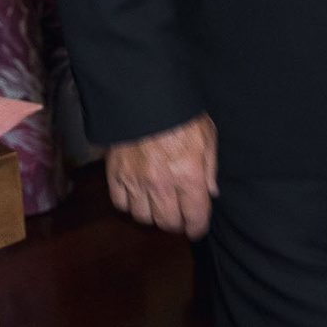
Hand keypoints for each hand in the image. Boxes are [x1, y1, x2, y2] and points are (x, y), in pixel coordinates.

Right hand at [106, 114, 218, 238]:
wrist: (143, 97)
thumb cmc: (180, 114)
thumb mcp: (207, 135)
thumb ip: (210, 167)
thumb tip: (210, 192)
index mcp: (188, 174)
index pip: (195, 215)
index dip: (197, 227)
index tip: (197, 229)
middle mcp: (161, 183)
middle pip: (167, 222)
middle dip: (177, 224)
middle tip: (180, 217)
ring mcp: (136, 181)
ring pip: (143, 217)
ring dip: (153, 215)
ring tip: (159, 205)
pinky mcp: (116, 175)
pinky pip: (121, 204)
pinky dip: (130, 205)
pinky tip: (139, 196)